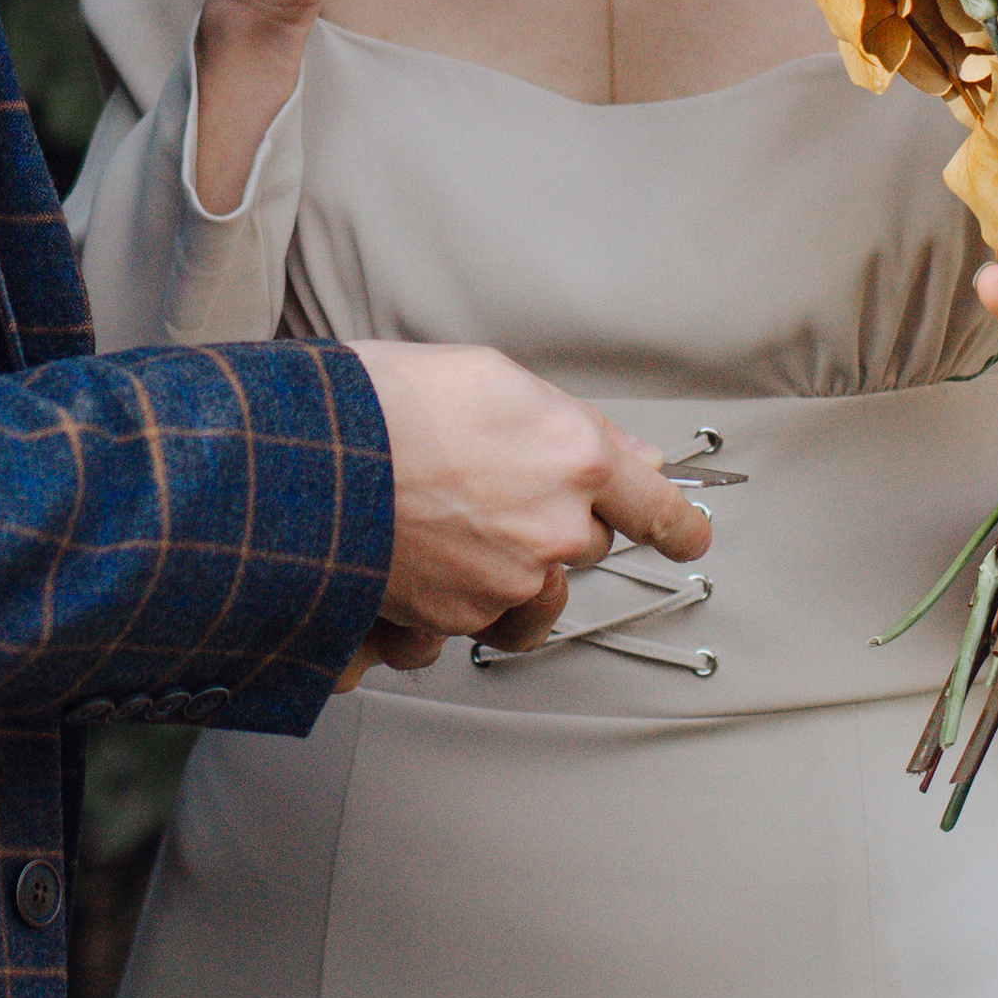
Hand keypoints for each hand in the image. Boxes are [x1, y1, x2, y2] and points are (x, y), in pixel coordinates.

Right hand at [339, 342, 712, 684]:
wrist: (308, 459)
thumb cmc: (383, 403)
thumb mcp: (491, 378)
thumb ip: (573, 423)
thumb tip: (628, 456)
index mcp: (575, 459)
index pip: (660, 508)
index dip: (680, 526)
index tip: (689, 534)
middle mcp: (554, 529)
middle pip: (586, 544)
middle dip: (552, 523)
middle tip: (489, 488)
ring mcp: (508, 581)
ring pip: (536, 590)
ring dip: (511, 569)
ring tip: (455, 530)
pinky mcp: (458, 619)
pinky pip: (477, 619)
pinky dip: (454, 596)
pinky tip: (420, 557)